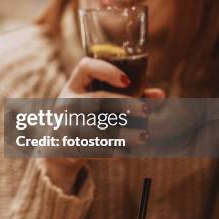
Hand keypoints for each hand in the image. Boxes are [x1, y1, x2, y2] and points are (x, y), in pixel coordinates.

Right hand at [42, 57, 165, 193]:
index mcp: (74, 85)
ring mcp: (64, 124)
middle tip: (147, 110)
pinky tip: (127, 152)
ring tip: (144, 137)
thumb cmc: (87, 117)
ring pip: (96, 128)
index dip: (106, 70)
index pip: (86, 67)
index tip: (127, 80)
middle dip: (124, 104)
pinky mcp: (67, 145)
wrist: (58, 145)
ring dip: (123, 133)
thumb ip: (130, 96)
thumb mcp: (100, 103)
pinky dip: (112, 151)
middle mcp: (66, 102)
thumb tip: (160, 95)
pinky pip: (92, 148)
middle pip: (96, 99)